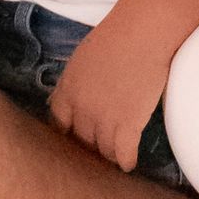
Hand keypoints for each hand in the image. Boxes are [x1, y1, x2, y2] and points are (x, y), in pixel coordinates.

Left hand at [50, 7, 173, 171]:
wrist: (141, 34)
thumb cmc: (116, 37)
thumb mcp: (83, 58)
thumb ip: (76, 82)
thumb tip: (77, 95)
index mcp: (67, 90)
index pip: (57, 124)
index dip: (66, 135)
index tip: (72, 140)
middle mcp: (81, 109)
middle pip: (80, 141)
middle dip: (88, 148)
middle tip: (96, 154)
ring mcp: (104, 119)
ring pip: (102, 151)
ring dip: (108, 156)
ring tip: (113, 160)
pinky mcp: (128, 125)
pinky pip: (123, 154)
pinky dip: (126, 161)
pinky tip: (128, 164)